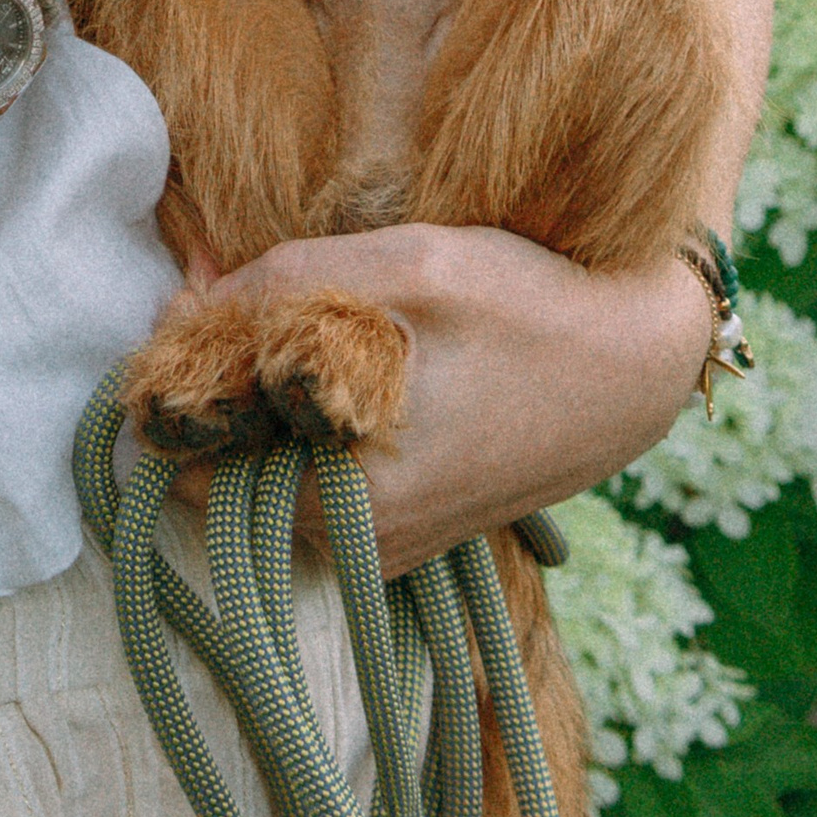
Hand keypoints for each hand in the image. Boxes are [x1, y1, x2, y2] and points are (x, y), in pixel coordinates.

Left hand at [189, 223, 714, 575]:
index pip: (185, 467)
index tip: (188, 307)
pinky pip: (319, 476)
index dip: (173, 378)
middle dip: (213, 383)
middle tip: (228, 293)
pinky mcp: (414, 525)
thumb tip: (182, 306)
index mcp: (349, 505)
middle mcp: (362, 549)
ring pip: (269, 469)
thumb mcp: (403, 267)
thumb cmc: (531, 308)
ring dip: (258, 396)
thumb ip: (278, 285)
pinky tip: (333, 352)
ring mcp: (390, 545)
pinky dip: (306, 417)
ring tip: (285, 315)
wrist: (643, 357)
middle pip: (224, 468)